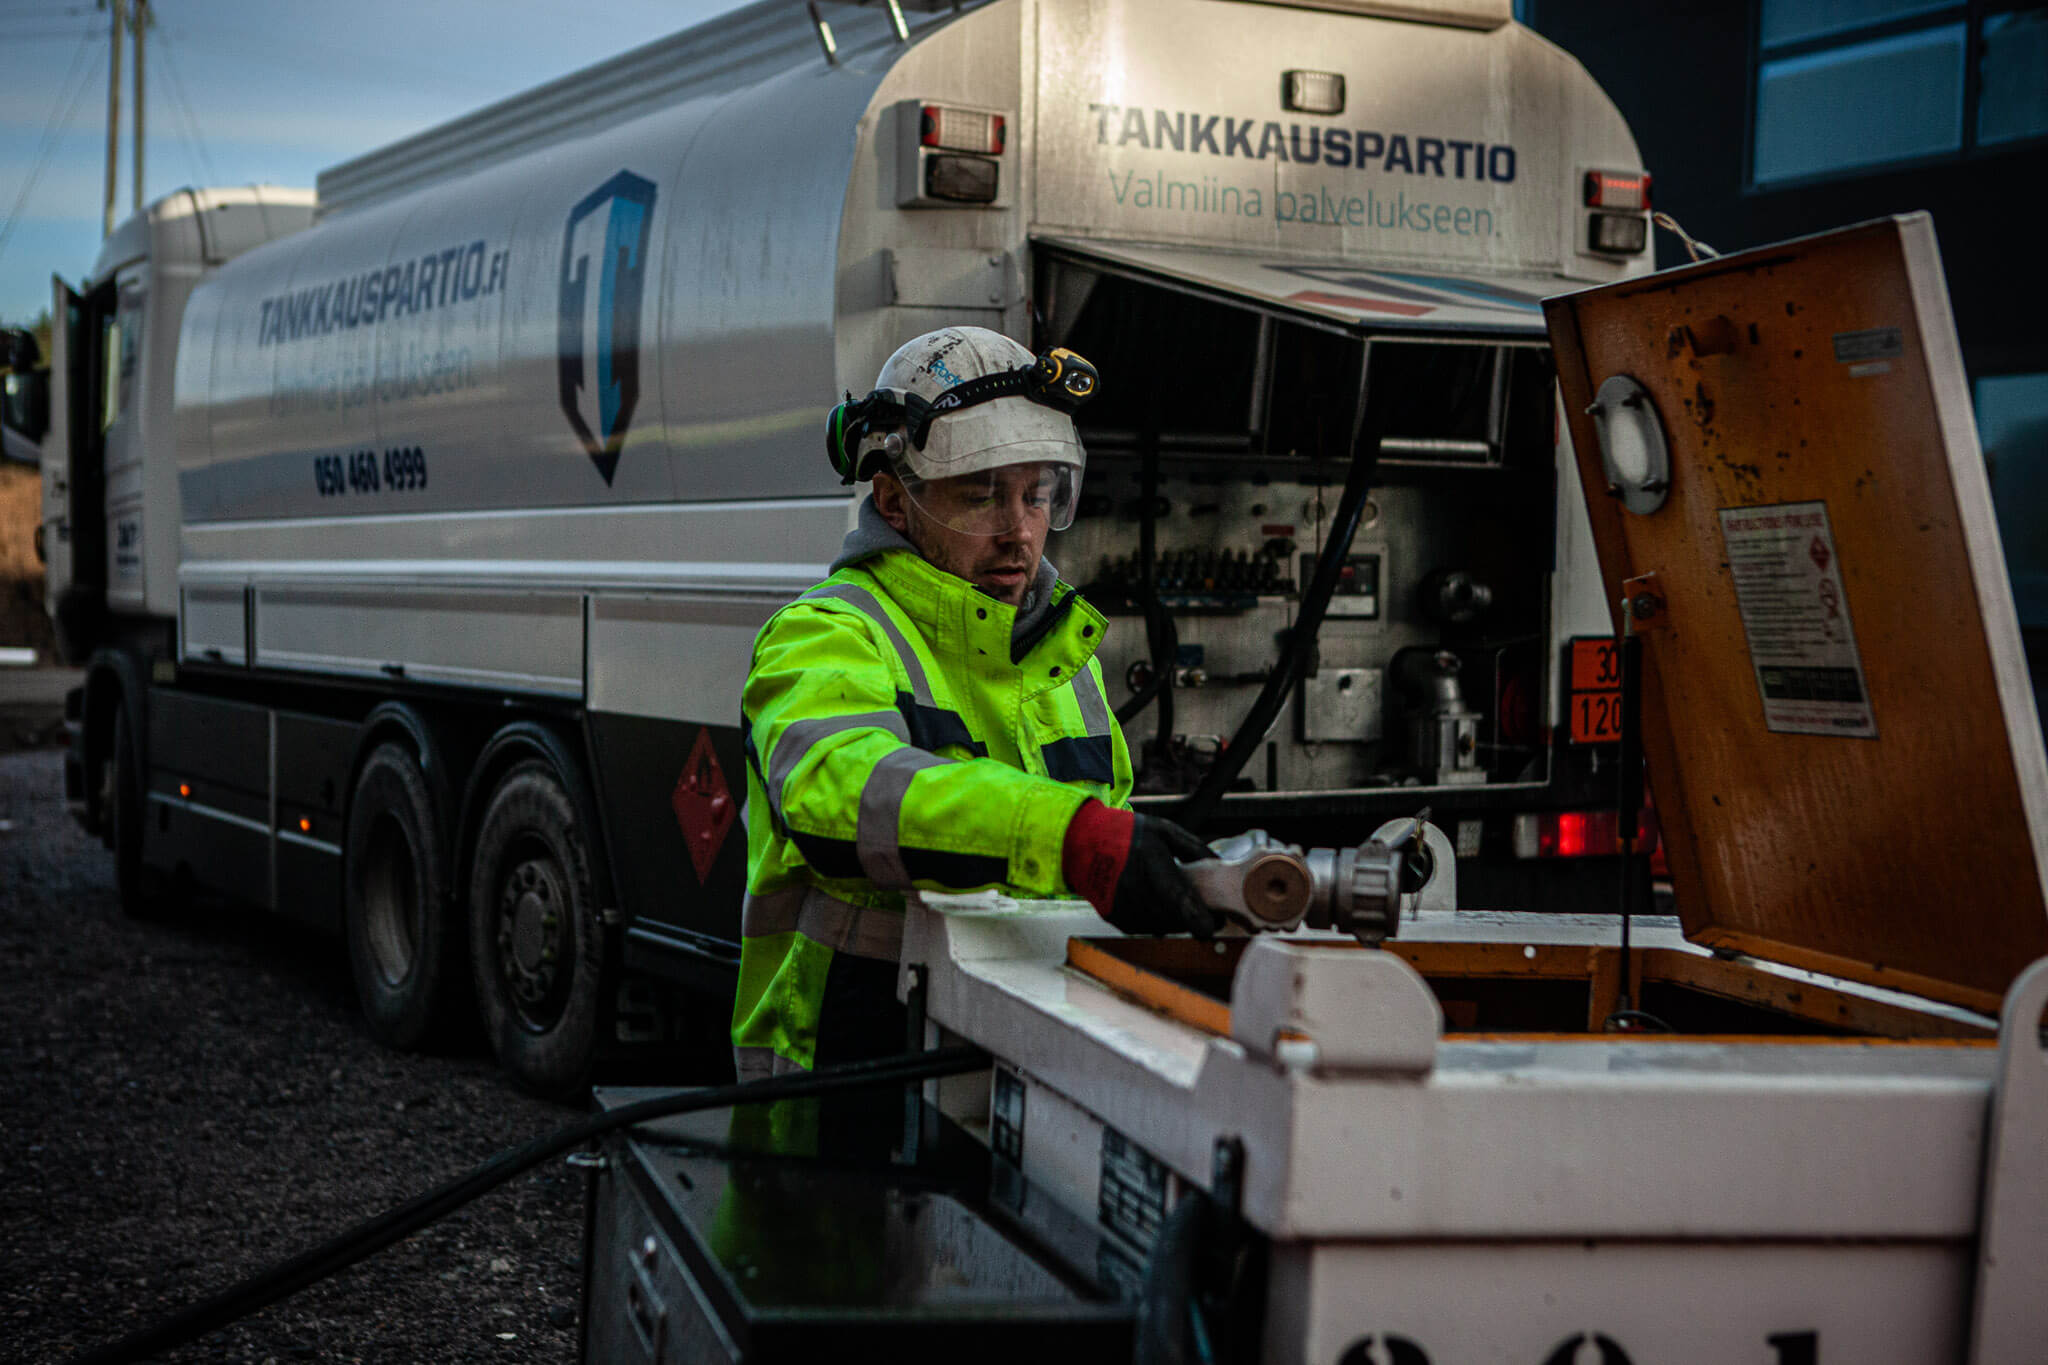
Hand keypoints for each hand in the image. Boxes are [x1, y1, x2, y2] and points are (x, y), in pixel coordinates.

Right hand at [1061, 800, 1220, 937]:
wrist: (1082, 843)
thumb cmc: (1128, 834)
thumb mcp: (1164, 830)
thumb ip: (1194, 849)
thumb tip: (1220, 865)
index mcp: (1152, 865)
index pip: (1183, 905)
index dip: (1204, 921)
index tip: (1216, 922)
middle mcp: (1137, 890)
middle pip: (1178, 922)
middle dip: (1193, 918)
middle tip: (1199, 906)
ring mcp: (1124, 907)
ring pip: (1164, 928)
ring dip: (1174, 920)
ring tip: (1170, 898)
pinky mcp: (1116, 918)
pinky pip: (1147, 928)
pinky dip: (1155, 920)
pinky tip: (1151, 901)